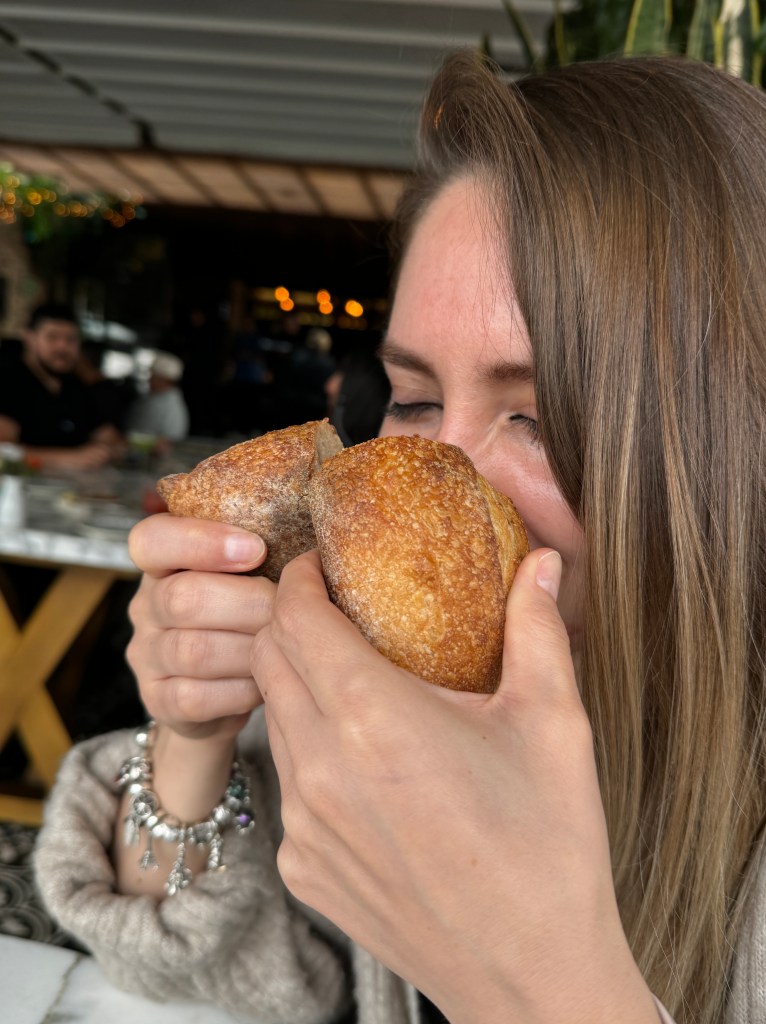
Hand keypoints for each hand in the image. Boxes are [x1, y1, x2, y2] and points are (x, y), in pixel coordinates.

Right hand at [127, 513, 272, 741]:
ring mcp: (147, 655)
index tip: (257, 548)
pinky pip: (196, 697)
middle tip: (288, 611)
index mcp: (163, 563)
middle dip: (249, 604)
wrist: (223, 690)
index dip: (201, 540)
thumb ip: (261, 556)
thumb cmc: (246, 618)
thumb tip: (310, 554)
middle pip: (183, 598)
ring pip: (194, 650)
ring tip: (283, 649)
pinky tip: (264, 684)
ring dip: (250, 650)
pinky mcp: (158, 700)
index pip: (153, 538)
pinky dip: (240, 690)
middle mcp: (146, 606)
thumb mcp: (248, 576)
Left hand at [253, 550, 655, 1023]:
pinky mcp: (302, 867)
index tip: (317, 565)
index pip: (294, 618)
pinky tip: (363, 761)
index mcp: (374, 719)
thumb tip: (540, 563)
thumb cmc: (547, 849)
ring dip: (297, 685)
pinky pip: (287, 784)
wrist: (529, 977)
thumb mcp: (553, 726)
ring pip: (273, 721)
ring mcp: (302, 825)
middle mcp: (319, 768)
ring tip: (351, 678)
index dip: (297, 579)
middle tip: (332, 609)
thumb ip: (537, 631)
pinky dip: (309, 752)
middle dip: (287, 621)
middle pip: (268, 661)